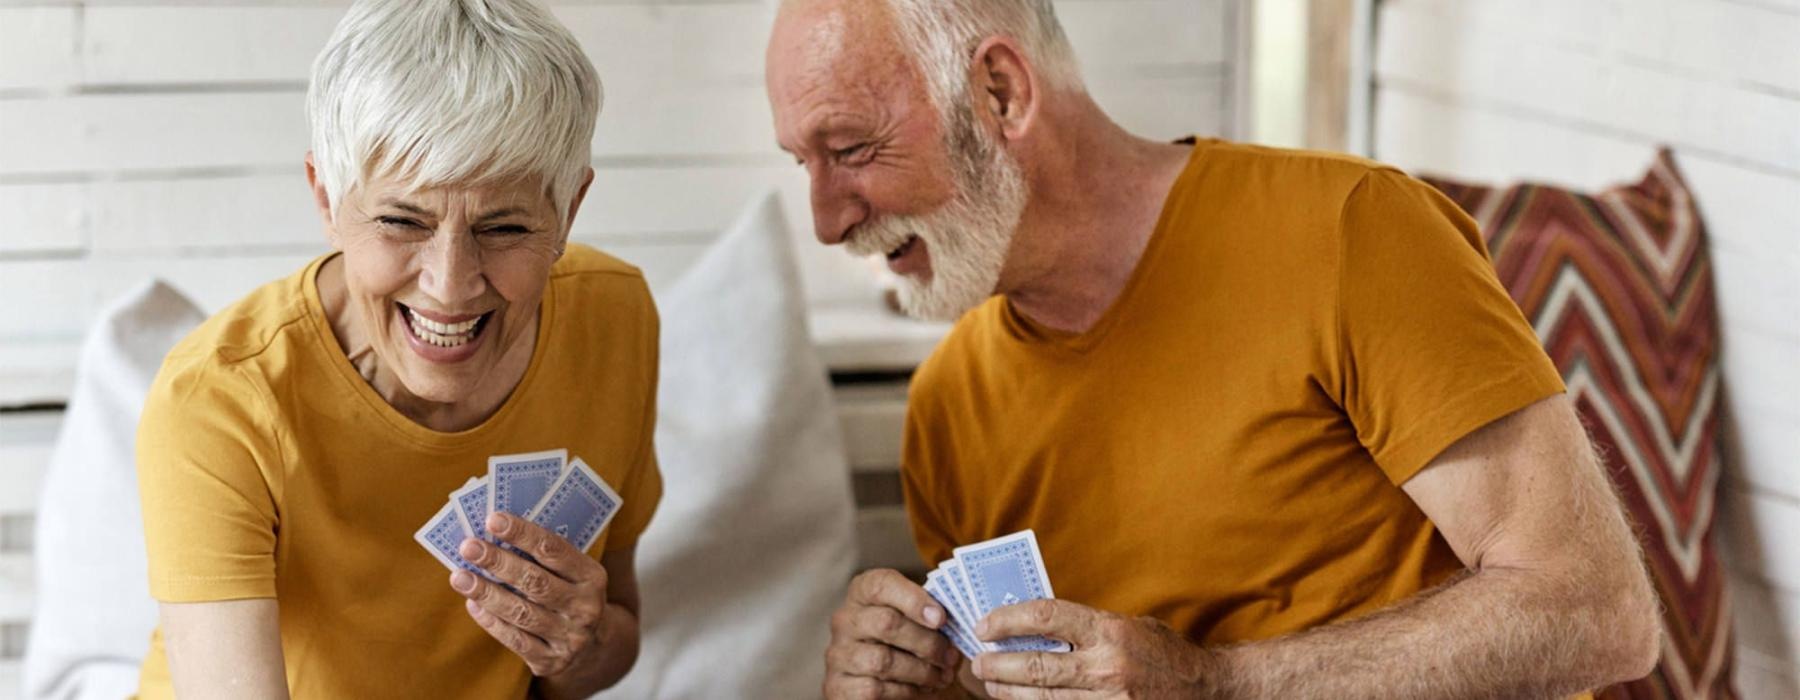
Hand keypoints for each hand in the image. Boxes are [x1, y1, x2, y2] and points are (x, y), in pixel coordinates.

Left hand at [451, 512, 610, 677]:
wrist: (593, 647)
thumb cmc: (570, 595)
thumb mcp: (573, 573)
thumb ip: (543, 557)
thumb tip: (494, 534)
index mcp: (592, 577)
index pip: (554, 550)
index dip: (522, 534)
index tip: (493, 520)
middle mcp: (585, 607)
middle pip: (536, 582)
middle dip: (498, 562)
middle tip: (469, 547)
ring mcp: (569, 637)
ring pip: (521, 613)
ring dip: (487, 593)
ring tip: (459, 576)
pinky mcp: (551, 661)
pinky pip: (515, 640)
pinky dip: (491, 621)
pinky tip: (472, 604)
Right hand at [824, 569, 962, 697]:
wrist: (891, 685)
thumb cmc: (911, 645)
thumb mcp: (920, 622)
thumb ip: (932, 614)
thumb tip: (957, 618)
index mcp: (864, 594)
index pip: (881, 584)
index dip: (913, 599)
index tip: (941, 618)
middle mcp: (845, 620)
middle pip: (887, 623)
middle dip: (927, 642)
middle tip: (950, 656)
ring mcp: (838, 654)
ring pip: (882, 660)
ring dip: (921, 671)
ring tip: (942, 676)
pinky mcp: (838, 686)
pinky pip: (874, 689)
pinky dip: (906, 692)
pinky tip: (921, 690)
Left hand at [971, 600, 1217, 698]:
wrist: (1207, 689)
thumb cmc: (1162, 654)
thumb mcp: (1128, 626)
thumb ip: (1086, 628)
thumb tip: (1032, 626)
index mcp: (1110, 630)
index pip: (1047, 616)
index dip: (1008, 620)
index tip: (985, 625)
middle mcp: (1108, 666)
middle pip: (1036, 665)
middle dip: (998, 665)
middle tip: (977, 661)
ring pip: (1044, 698)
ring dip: (1009, 693)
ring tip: (990, 685)